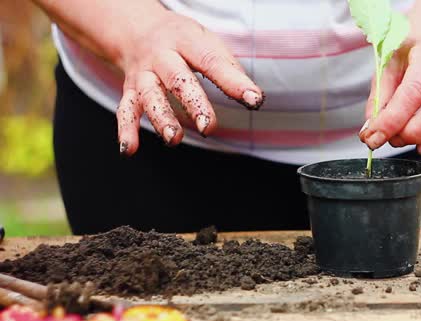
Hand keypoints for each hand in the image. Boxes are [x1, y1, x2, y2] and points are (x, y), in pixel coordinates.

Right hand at [114, 9, 262, 155]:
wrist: (137, 29)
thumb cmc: (183, 42)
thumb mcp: (207, 44)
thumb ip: (229, 71)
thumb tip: (254, 99)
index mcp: (186, 41)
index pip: (213, 61)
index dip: (234, 82)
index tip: (254, 99)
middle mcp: (161, 57)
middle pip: (177, 79)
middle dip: (193, 103)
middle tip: (207, 127)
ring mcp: (143, 75)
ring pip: (150, 96)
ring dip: (161, 119)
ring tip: (174, 139)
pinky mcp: (130, 91)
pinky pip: (125, 110)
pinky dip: (126, 130)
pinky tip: (130, 149)